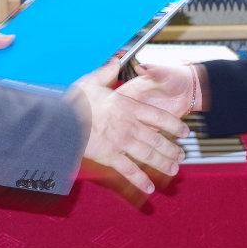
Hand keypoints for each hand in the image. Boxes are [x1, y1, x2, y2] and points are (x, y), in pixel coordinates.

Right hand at [72, 61, 189, 194]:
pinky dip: (140, 180)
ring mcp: (121, 143)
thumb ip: (106, 72)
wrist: (62, 122)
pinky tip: (149, 187)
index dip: (174, 125)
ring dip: (163, 163)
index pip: (158, 117)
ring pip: (148, 155)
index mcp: (128, 107)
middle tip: (182, 155)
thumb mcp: (92, 81)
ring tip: (173, 169)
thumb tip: (115, 60)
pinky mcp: (110, 157)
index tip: (184, 131)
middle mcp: (129, 126)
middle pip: (157, 139)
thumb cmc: (76, 102)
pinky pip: (130, 170)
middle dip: (172, 148)